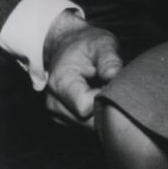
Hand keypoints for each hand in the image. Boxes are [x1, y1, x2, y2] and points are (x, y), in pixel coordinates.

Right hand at [43, 10, 122, 127]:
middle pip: (88, 121)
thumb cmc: (85, 43)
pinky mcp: (65, 119)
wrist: (66, 44)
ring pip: (88, 126)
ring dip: (101, 111)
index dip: (104, 98)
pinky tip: (97, 95)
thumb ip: (109, 59)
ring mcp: (58, 114)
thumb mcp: (101, 42)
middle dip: (105, 107)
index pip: (85, 107)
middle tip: (111, 85)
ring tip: (103, 87)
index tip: (111, 84)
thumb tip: (113, 75)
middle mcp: (54, 103)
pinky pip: (86, 124)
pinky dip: (95, 113)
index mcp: (60, 83)